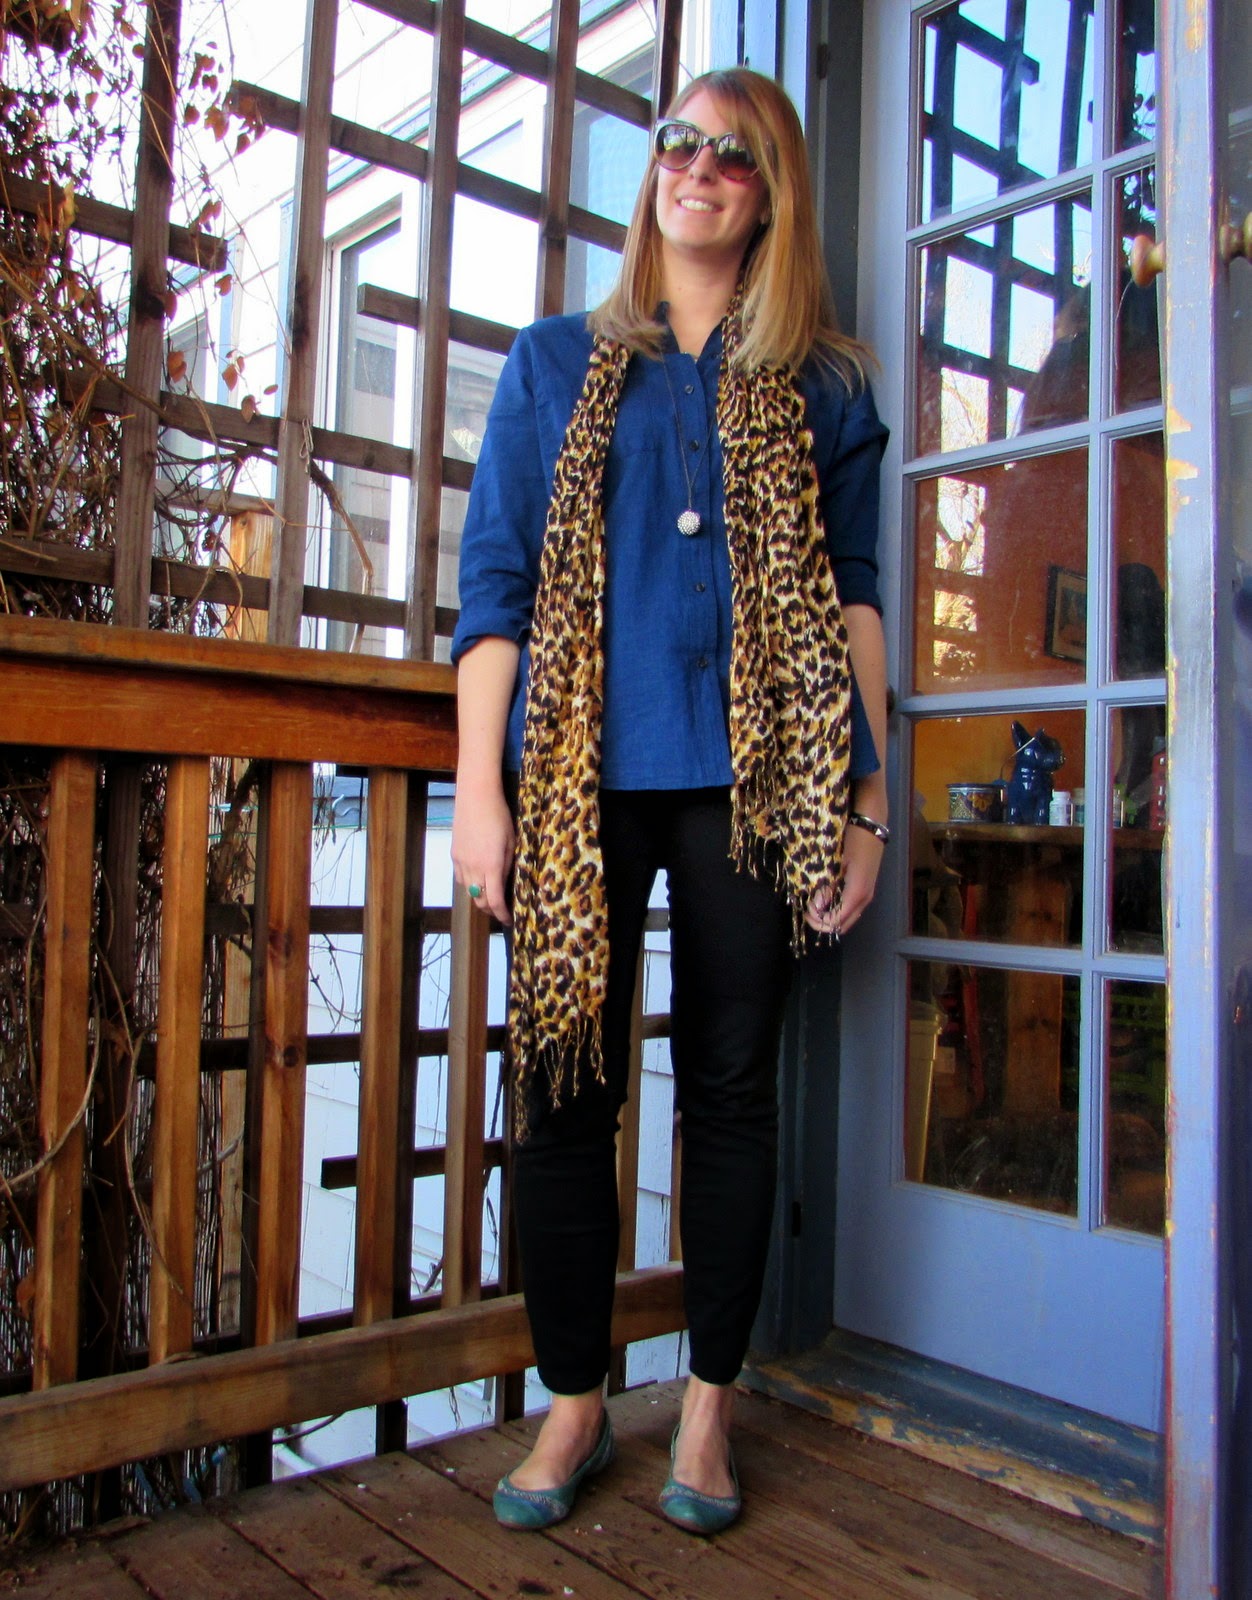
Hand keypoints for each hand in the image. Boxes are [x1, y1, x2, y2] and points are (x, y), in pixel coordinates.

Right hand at [451, 778, 514, 925]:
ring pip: (468, 891)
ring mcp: (461, 862)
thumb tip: (506, 883)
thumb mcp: (511, 843)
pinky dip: (469, 884)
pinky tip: (477, 879)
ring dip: (479, 897)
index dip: (501, 914)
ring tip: (490, 896)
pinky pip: (460, 878)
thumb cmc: (499, 817)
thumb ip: (508, 866)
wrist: (476, 797)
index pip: (495, 901)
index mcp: (491, 866)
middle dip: (490, 909)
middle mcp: (473, 868)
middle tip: (501, 910)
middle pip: (479, 901)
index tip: (508, 920)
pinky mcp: (454, 855)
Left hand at [804, 818, 884, 936]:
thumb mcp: (836, 863)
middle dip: (824, 922)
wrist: (871, 826)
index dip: (819, 920)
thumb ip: (827, 886)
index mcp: (857, 893)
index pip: (836, 921)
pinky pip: (851, 909)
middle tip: (810, 909)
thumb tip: (817, 906)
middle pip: (843, 926)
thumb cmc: (853, 840)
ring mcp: (868, 895)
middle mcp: (865, 899)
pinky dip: (838, 910)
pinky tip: (828, 897)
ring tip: (818, 902)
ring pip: (848, 919)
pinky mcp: (867, 890)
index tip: (807, 909)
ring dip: (831, 916)